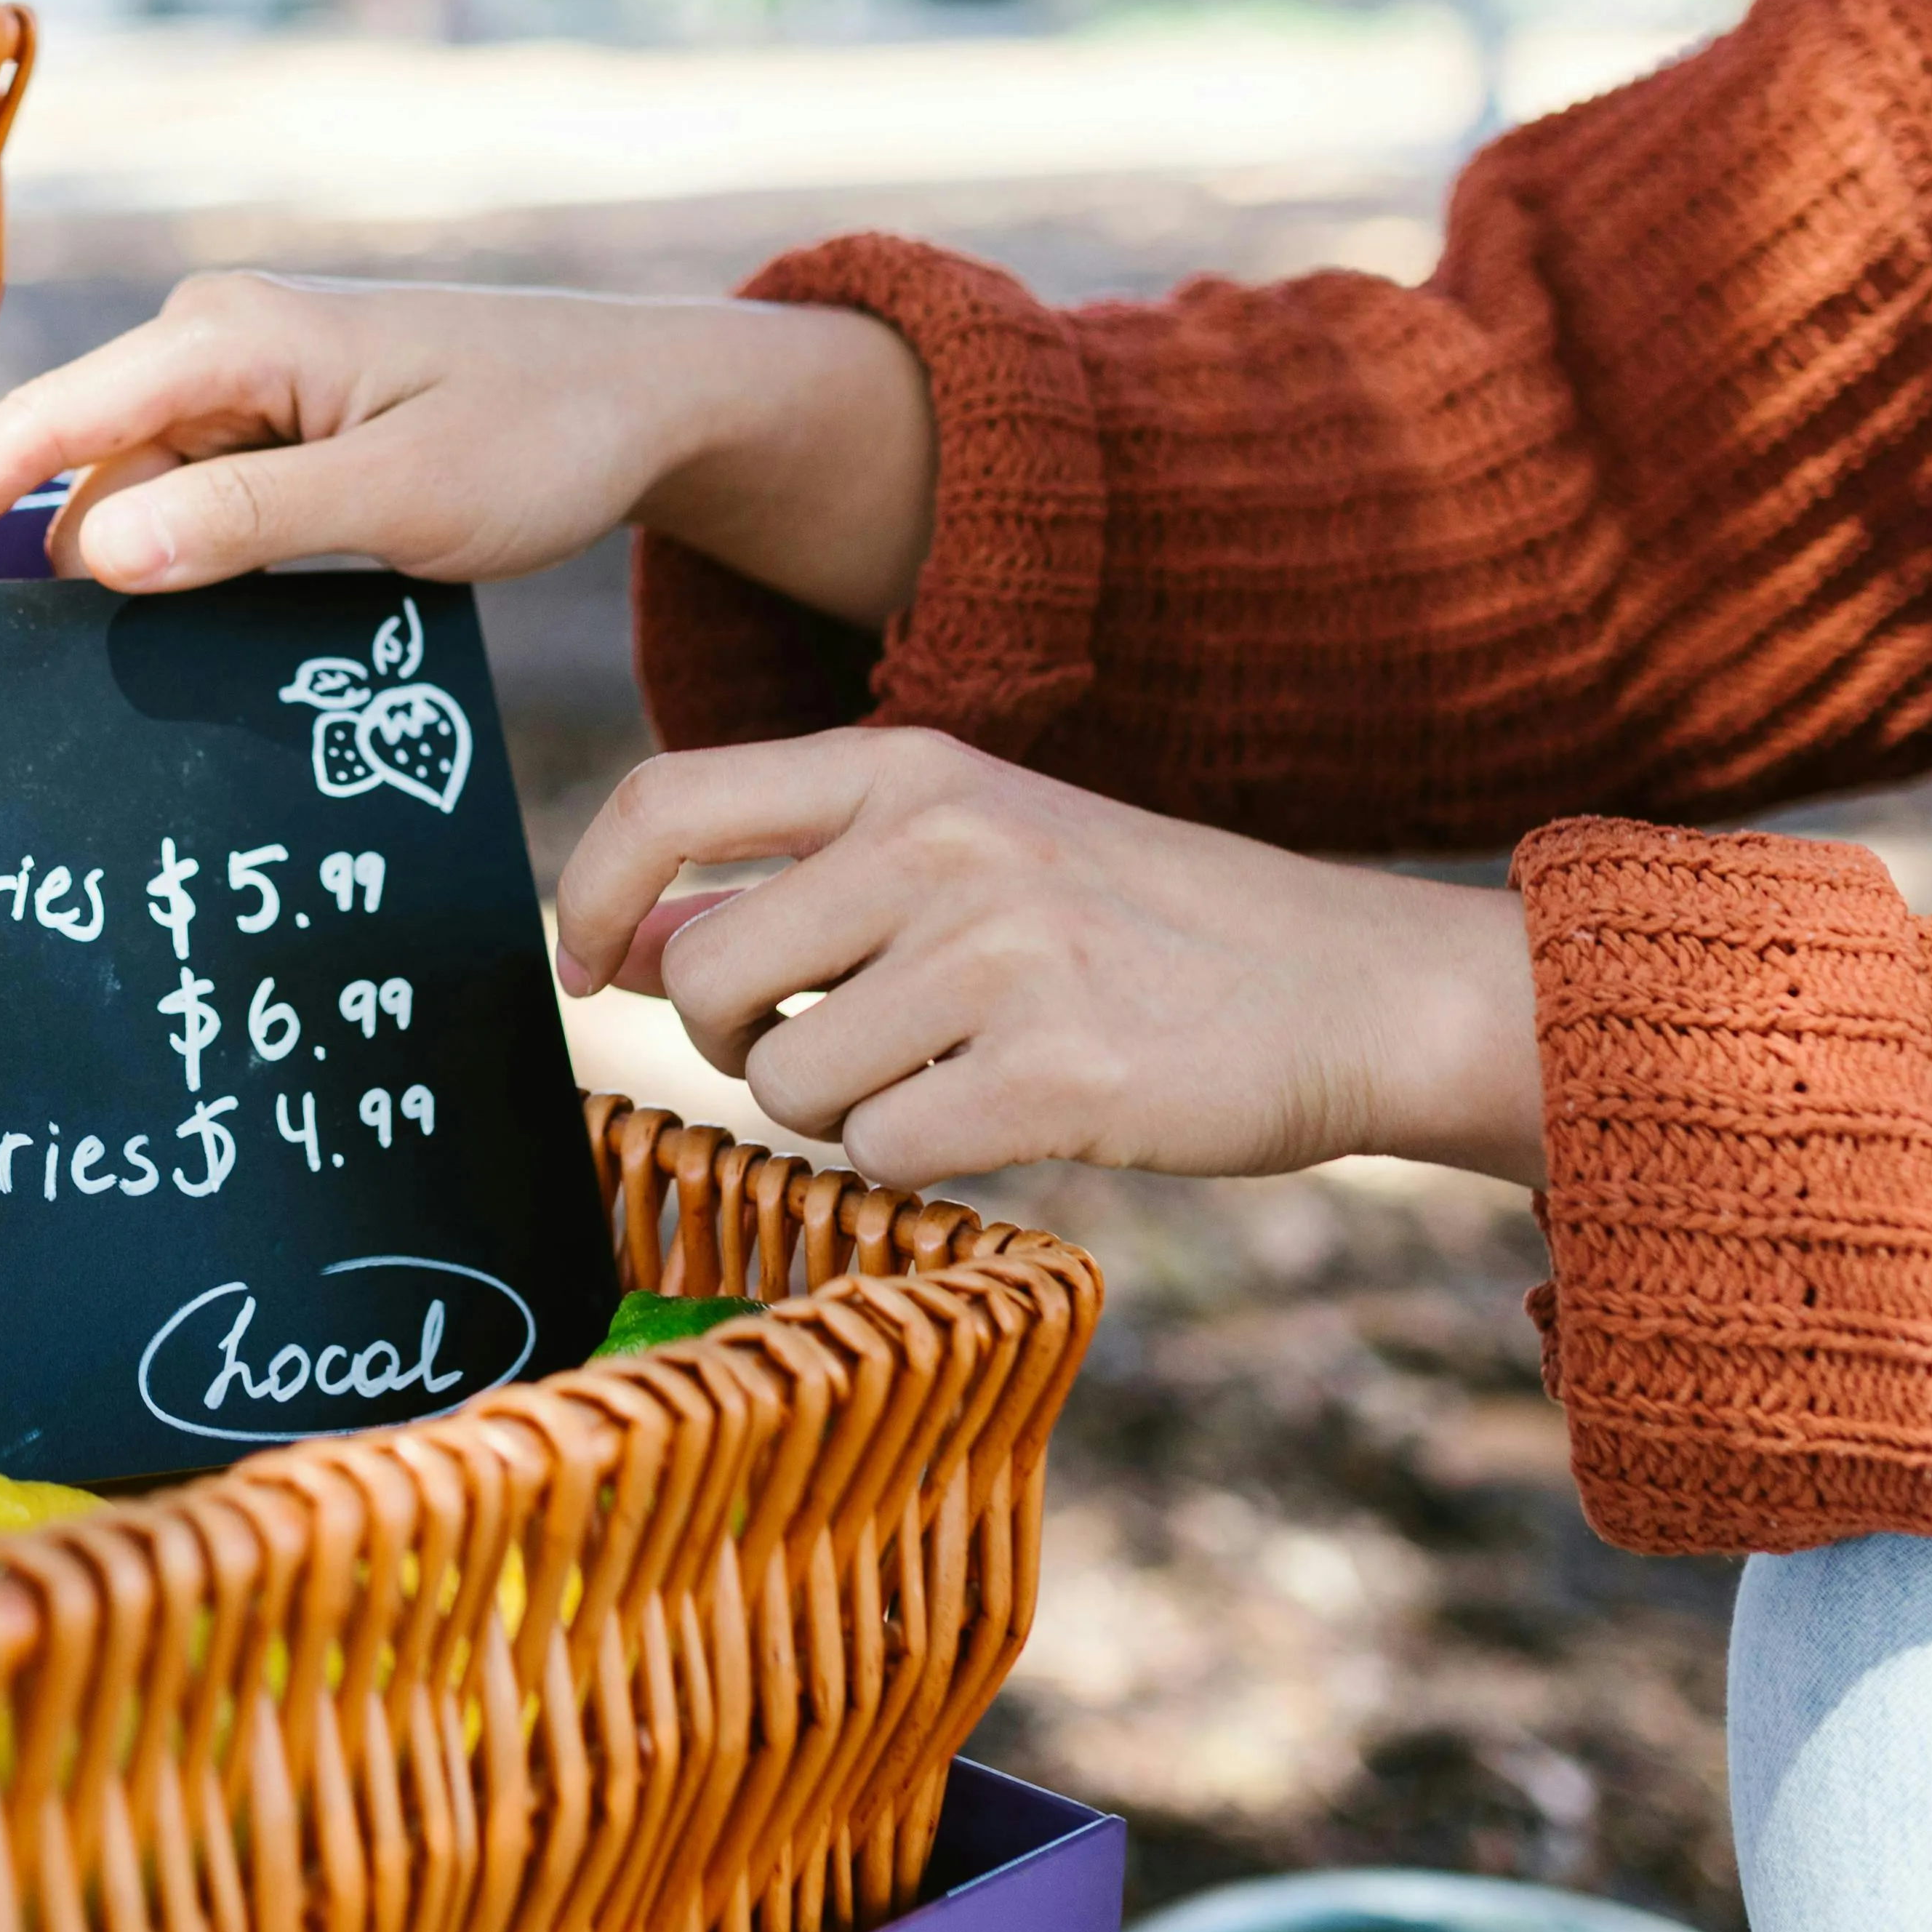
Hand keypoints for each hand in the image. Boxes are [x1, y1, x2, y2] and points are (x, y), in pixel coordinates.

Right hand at [0, 271, 938, 621]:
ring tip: (84, 689)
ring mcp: (239, 389)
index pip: (48, 429)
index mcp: (229, 339)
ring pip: (124, 505)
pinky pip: (181, 512)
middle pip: (70, 473)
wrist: (646, 398)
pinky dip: (171, 577)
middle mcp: (212, 347)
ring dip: (113, 588)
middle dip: (12, 569)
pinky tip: (173, 646)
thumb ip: (250, 525)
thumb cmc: (540, 436)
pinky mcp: (269, 431)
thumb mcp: (403, 497)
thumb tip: (92, 554)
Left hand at [554, 727, 1544, 1186]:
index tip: (581, 971)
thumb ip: (781, 885)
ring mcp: (1000, 955)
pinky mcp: (1056, 1075)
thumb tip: (611, 940)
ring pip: (784, 1083)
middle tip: (823, 1051)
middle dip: (730, 1043)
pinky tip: (998, 1122)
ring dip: (839, 1112)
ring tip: (945, 1076)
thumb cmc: (1132, 928)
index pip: (668, 800)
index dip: (589, 895)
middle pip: (702, 976)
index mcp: (908, 767)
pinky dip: (916, 1164)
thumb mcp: (958, 850)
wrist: (1351, 988)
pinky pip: (880, 1155)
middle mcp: (941, 841)